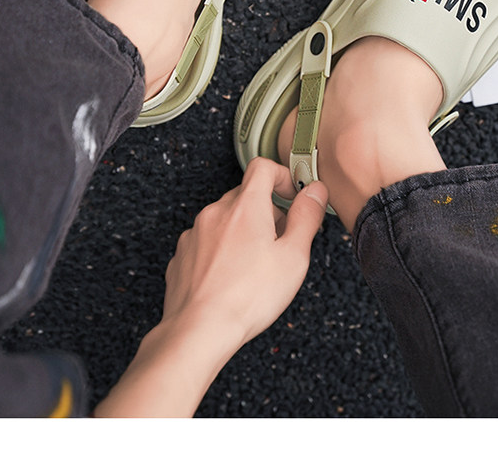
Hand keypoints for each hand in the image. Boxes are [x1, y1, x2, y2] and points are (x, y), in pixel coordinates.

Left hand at [94, 158, 327, 416]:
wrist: (199, 330)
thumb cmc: (248, 296)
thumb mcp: (293, 257)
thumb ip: (306, 217)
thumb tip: (316, 190)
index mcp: (245, 206)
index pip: (262, 167)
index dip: (282, 176)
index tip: (292, 197)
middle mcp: (216, 212)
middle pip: (245, 195)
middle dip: (265, 211)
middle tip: (280, 243)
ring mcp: (194, 233)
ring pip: (224, 219)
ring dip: (241, 231)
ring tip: (254, 267)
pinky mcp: (182, 255)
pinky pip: (206, 241)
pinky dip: (220, 250)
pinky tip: (230, 279)